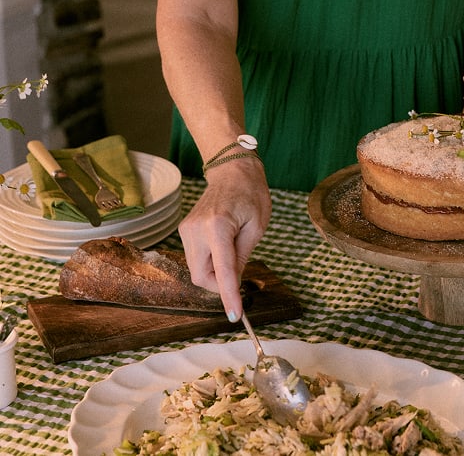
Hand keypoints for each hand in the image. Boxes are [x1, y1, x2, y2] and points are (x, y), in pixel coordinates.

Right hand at [179, 156, 270, 320]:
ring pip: (196, 270)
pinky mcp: (184, 229)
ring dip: (215, 272)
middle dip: (220, 284)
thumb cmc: (250, 193)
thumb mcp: (257, 227)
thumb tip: (233, 283)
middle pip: (201, 277)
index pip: (222, 271)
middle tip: (239, 273)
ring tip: (233, 250)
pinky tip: (222, 245)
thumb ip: (243, 257)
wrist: (232, 170)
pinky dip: (209, 261)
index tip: (235, 315)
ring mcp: (186, 229)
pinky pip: (195, 258)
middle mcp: (196, 229)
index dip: (229, 296)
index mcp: (217, 226)